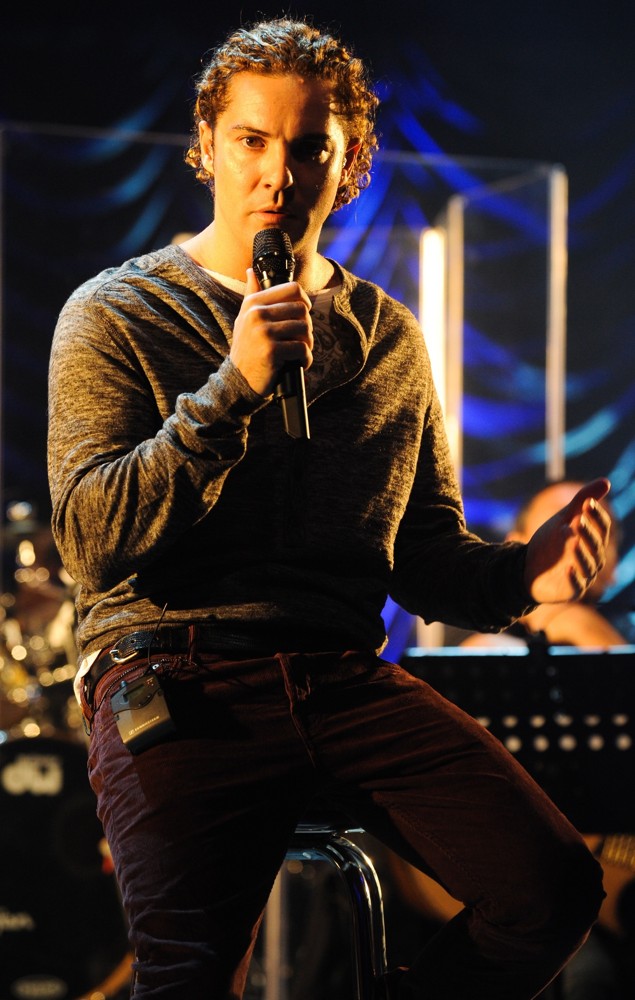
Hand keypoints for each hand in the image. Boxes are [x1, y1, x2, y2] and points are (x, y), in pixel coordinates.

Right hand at [230, 268, 312, 396]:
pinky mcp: (272, 351)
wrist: (238, 381)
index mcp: (253, 304)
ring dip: (307, 344)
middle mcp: (257, 314)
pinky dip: (305, 360)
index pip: (292, 288)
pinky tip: (298, 364)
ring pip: (304, 329)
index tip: (302, 315)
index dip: (304, 300)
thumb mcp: (243, 319)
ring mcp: (264, 332)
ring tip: (299, 353)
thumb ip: (251, 295)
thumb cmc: (246, 349)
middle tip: (301, 340)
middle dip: (306, 327)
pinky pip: (302, 349)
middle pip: (302, 309)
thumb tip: (251, 271)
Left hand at [524, 478, 611, 604]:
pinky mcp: (571, 590)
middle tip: (578, 520)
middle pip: (596, 545)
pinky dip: (573, 578)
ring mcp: (583, 575)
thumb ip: (583, 501)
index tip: (587, 503)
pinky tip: (567, 569)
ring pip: (588, 565)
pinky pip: (576, 585)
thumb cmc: (551, 542)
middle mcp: (593, 558)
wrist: (527, 567)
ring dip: (581, 553)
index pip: (602, 527)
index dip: (596, 516)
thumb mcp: (564, 519)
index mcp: (594, 540)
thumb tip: (606, 481)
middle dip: (588, 532)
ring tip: (572, 540)